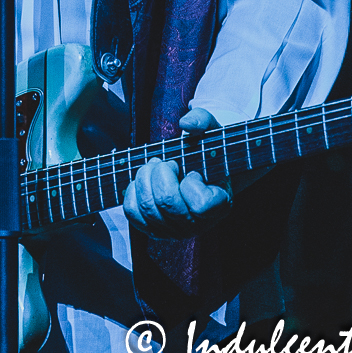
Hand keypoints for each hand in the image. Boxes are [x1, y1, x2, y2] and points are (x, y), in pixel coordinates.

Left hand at [122, 108, 232, 238]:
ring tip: (154, 167)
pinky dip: (132, 191)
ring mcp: (174, 231)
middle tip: (165, 162)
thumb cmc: (206, 153)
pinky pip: (133, 213)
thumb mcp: (210, 132)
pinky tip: (144, 180)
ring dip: (144, 178)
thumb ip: (203, 121)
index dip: (191, 183)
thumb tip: (187, 124)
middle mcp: (197, 225)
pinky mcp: (153, 229)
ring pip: (147, 209)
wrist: (197, 171)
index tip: (193, 172)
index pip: (200, 204)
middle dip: (160, 173)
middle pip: (167, 202)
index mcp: (219, 206)